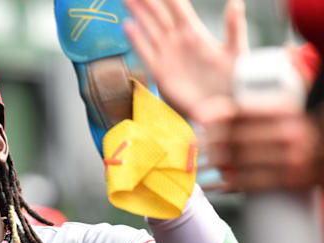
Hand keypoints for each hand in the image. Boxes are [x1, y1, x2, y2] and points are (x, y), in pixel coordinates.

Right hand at [123, 0, 247, 118]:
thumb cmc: (233, 82)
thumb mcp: (237, 53)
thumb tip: (235, 2)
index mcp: (195, 33)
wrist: (221, 109)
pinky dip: (136, 38)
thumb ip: (234, 28)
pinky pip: (144, 51)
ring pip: (149, 28)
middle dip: (147, 0)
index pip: (177, 6)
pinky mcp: (159, 71)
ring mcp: (167, 55)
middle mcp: (178, 40)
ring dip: (138, 13)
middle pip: (159, 14)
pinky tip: (127, 26)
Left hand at [198, 96, 322, 190]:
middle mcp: (289, 131)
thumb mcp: (281, 113)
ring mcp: (292, 157)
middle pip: (235, 137)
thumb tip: (205, 115)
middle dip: (208, 143)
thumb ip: (250, 112)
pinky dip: (224, 185)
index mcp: (285, 110)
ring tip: (195, 165)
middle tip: (192, 146)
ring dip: (211, 164)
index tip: (198, 121)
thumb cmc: (298, 131)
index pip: (241, 110)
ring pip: (238, 160)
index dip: (215, 117)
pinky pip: (249, 182)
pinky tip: (209, 185)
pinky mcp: (290, 179)